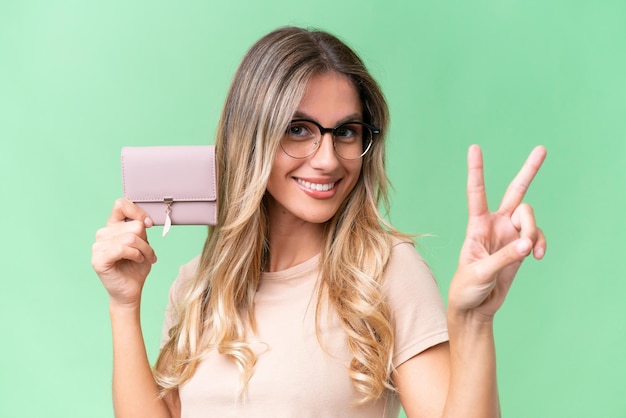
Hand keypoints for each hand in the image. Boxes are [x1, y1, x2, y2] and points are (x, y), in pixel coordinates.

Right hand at [91, 199, 156, 308]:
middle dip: (146, 241)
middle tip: (148, 254)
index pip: (121, 205)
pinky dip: (135, 255)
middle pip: (134, 225)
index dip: (137, 212)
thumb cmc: (136, 267)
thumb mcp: (143, 243)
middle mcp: (103, 234)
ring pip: (131, 238)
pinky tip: (136, 261)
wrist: (131, 290)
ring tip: (143, 259)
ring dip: (144, 250)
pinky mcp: (98, 259)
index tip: (148, 224)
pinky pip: (122, 248)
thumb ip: (141, 229)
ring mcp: (98, 246)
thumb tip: (145, 221)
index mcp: (113, 227)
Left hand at [448, 145, 546, 319]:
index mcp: (476, 226)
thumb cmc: (467, 288)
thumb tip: (528, 244)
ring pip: (530, 218)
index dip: (476, 170)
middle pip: (515, 192)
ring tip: (531, 252)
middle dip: (529, 171)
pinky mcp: (520, 247)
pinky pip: (537, 236)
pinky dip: (540, 243)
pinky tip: (537, 256)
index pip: (476, 193)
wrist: (475, 308)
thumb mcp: (480, 273)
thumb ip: (504, 257)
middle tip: (542, 149)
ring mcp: (510, 234)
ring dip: (534, 232)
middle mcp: (494, 224)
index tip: (474, 148)